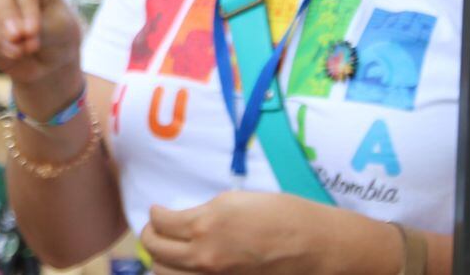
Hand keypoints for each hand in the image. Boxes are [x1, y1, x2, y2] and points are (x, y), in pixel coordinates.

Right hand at [0, 0, 82, 87]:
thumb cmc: (57, 32)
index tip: (32, 31)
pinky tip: (10, 55)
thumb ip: (37, 27)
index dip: (26, 3)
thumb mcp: (59, 28)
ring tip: (17, 53)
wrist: (46, 55)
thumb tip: (15, 35)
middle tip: (17, 39)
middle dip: (5, 13)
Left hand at [141, 193, 397, 274]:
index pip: (161, 222)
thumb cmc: (285, 216)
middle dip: (151, 237)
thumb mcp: (237, 202)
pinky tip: (191, 265)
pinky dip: (184, 273)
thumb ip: (206, 213)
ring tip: (170, 252)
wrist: (317, 247)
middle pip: (155, 251)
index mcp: (207, 223)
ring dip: (164, 262)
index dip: (156, 215)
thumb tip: (187, 220)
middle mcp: (205, 255)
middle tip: (156, 230)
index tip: (158, 211)